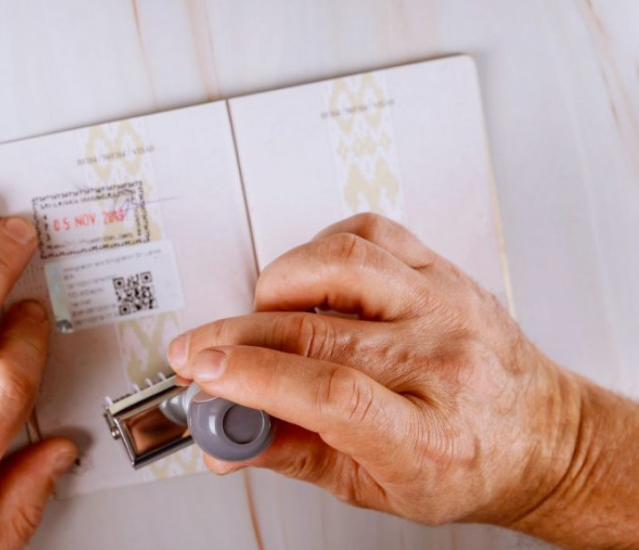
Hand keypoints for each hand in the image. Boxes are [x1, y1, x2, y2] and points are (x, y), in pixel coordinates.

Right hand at [168, 213, 637, 547]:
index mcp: (427, 434)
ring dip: (276, 286)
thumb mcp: (374, 488)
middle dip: (234, 338)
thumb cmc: (466, 466)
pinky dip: (320, 247)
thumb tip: (227, 441)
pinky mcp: (444, 273)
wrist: (538, 436)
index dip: (253, 379)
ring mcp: (444, 307)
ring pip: (340, 263)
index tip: (205, 377)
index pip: (329, 394)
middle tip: (198, 354)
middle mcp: (440, 362)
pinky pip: (371, 233)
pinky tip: (309, 277)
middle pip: (316, 331)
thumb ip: (293, 457)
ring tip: (260, 316)